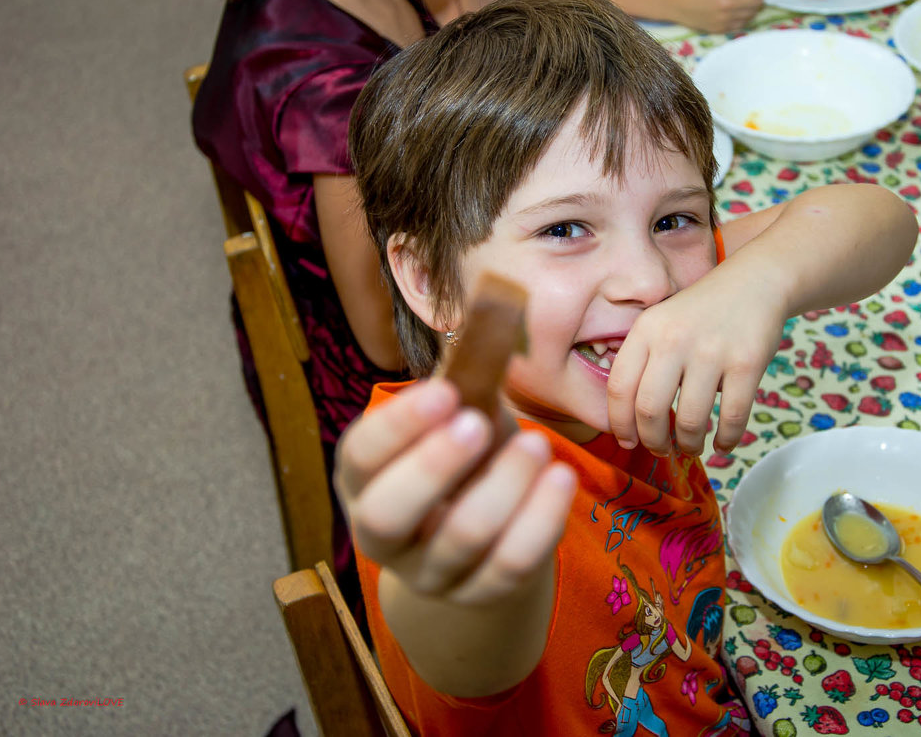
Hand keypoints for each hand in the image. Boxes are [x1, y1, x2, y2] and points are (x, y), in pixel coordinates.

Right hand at [335, 378, 576, 604]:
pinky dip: (541, 518)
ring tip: (536, 443)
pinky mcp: (481, 593)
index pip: (360, 457)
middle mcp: (383, 534)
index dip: (398, 426)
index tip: (444, 393)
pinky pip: (512, 564)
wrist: (484, 532)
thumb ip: (465, 386)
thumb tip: (490, 326)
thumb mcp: (456, 419)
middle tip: (478, 424)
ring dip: (504, 485)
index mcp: (364, 479)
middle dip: (433, 467)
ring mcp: (430, 573)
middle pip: (387, 515)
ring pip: (461, 538)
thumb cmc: (465, 458)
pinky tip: (560, 478)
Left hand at [606, 264, 784, 456]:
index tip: (628, 440)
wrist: (755, 282)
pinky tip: (723, 445)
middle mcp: (674, 339)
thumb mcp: (661, 322)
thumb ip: (642, 360)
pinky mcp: (747, 363)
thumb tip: (630, 420)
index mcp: (646, 330)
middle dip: (653, 441)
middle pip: (649, 410)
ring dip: (690, 445)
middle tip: (661, 449)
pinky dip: (726, 440)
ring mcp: (712, 351)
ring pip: (691, 420)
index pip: (619, 387)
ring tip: (692, 447)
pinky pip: (732, 417)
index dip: (619, 423)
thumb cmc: (701, 312)